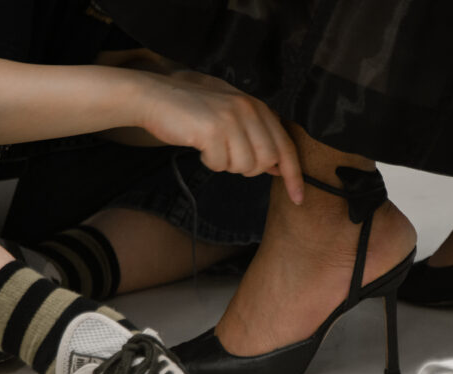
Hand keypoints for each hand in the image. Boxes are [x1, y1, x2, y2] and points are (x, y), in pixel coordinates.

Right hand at [135, 71, 303, 203]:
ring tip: (212, 146)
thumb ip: (257, 136)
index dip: (294, 175)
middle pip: (266, 161)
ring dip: (226, 164)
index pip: (285, 147)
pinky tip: (200, 145)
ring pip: (244, 166)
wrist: (154, 96)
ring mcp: (231, 119)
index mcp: (257, 106)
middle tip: (228, 156)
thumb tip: (278, 167)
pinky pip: (220, 164)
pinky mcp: (212, 130)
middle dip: (248, 168)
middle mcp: (248, 109)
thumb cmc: (192, 111)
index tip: (298, 198)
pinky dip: (210, 162)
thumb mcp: (230, 116)